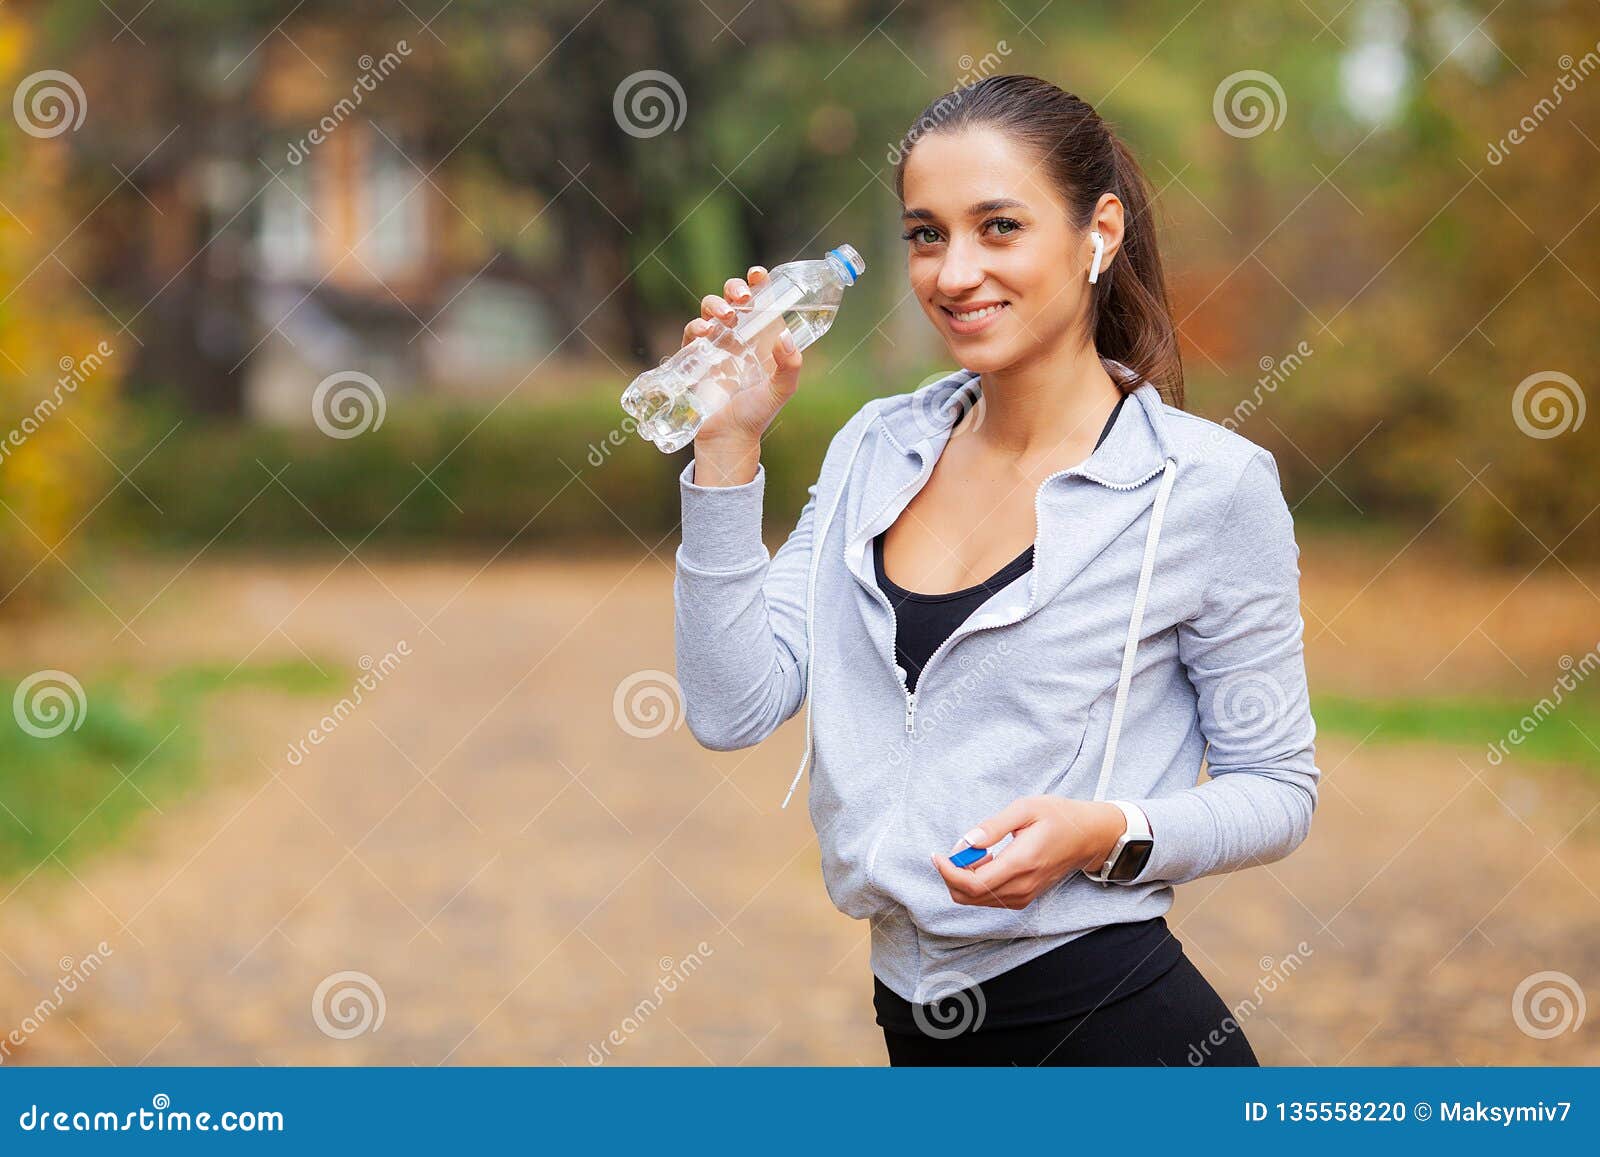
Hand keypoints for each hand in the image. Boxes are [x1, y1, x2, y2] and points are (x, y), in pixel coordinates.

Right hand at [684, 265, 803, 448]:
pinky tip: (705, 333)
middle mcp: (738, 335)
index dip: (758, 283)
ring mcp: (715, 344)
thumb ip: (790, 366)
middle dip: (734, 289)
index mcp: (761, 336)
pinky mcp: (694, 355)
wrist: (728, 436)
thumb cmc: (756, 413)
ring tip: (725, 316)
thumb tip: (785, 337)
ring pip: (710, 309)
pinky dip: (696, 326)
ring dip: (715, 304)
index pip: (761, 300)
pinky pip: (691, 332)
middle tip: (741, 297)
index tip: (759, 275)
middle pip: (733, 298)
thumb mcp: (780, 390)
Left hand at [931, 796, 1127, 909]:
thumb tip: (965, 843)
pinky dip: (977, 883)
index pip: (974, 884)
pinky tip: (986, 861)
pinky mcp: (1023, 898)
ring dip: (964, 879)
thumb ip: (993, 826)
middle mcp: (1022, 886)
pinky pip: (990, 898)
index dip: (948, 872)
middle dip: (951, 876)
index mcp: (1022, 862)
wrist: (1088, 837)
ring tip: (976, 852)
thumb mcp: (1026, 808)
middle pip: (970, 896)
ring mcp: (1024, 895)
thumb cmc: (1059, 817)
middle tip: (955, 850)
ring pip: (977, 900)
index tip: (938, 855)